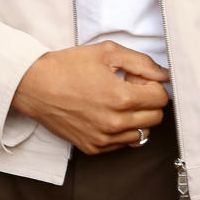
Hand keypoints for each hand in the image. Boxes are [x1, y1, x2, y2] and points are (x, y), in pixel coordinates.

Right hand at [11, 41, 169, 153]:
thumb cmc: (67, 67)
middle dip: (148, 101)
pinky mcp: (93, 147)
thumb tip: (164, 74)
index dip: (152, 85)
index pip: (161, 99)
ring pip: (142, 133)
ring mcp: (104, 138)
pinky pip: (123, 143)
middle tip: (128, 89)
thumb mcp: (107, 52)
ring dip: (137, 117)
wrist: (35, 86)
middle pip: (155, 117)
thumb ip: (141, 62)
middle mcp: (115, 122)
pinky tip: (106, 113)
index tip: (138, 80)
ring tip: (116, 102)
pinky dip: (121, 130)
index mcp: (121, 98)